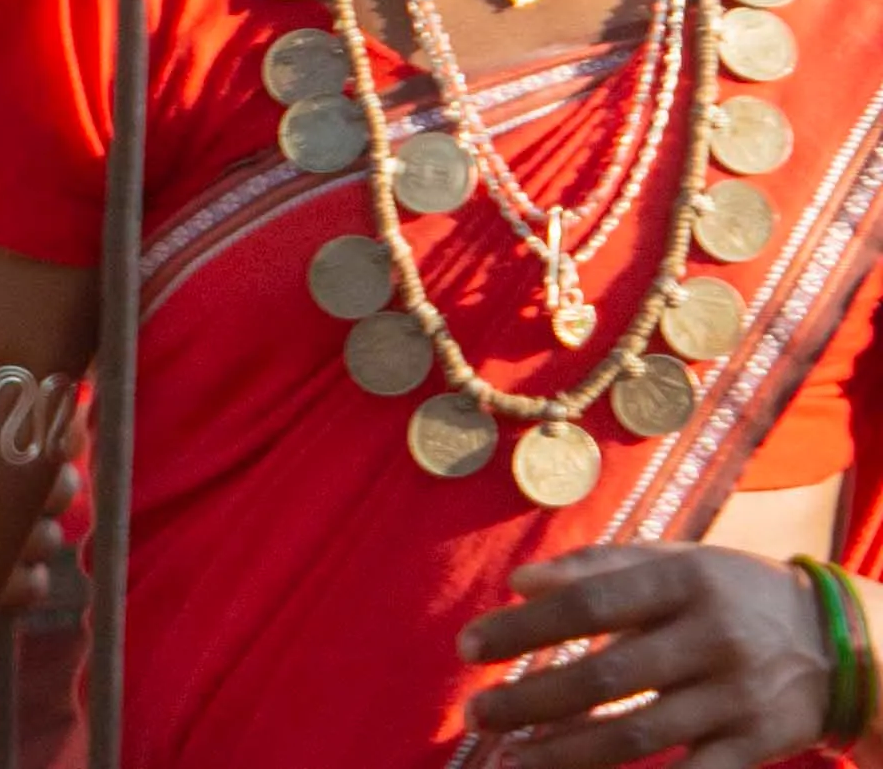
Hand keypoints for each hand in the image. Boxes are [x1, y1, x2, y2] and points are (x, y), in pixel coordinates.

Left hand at [462, 543, 849, 768]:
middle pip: (604, 677)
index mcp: (686, 581)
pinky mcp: (756, 745)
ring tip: (513, 758)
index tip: (468, 647)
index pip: (588, 604)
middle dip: (530, 700)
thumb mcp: (678, 561)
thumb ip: (599, 567)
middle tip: (476, 714)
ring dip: (566, 753)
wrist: (843, 644)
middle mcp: (713, 638)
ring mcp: (737, 697)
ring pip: (638, 735)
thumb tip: (520, 582)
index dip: (523, 627)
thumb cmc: (734, 594)